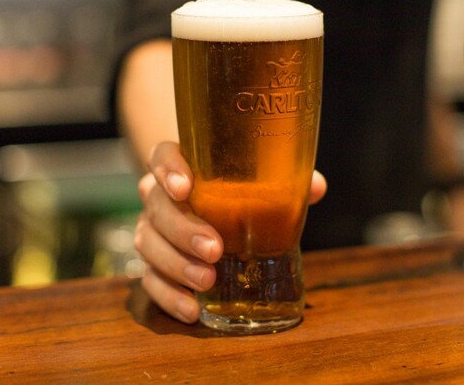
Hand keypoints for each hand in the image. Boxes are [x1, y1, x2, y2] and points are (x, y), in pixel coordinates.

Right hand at [134, 141, 326, 322]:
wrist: (212, 210)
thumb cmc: (237, 189)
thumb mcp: (259, 180)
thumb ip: (284, 180)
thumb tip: (314, 187)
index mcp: (180, 165)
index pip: (162, 155)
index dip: (168, 169)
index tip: (185, 187)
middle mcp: (157, 195)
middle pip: (156, 206)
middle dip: (183, 229)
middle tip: (215, 248)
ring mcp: (152, 230)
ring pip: (148, 244)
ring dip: (177, 265)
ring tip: (207, 281)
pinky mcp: (153, 264)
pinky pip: (151, 280)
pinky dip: (169, 296)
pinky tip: (192, 309)